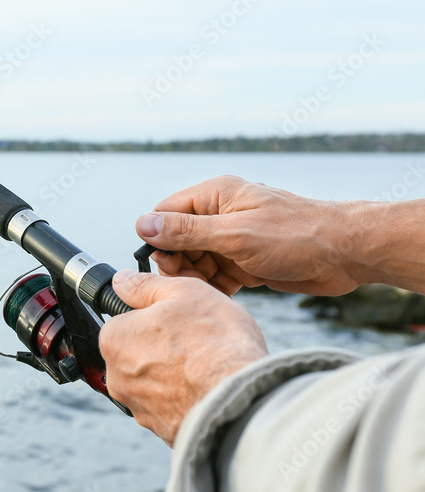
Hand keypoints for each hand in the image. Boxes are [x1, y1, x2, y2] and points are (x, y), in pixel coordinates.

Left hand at [99, 270, 268, 446]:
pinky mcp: (163, 430)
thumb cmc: (214, 343)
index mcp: (115, 340)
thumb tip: (122, 281)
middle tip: (198, 341)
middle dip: (164, 347)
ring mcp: (140, 408)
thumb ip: (146, 286)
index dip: (154, 316)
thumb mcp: (183, 292)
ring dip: (177, 375)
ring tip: (208, 367)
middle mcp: (118, 378)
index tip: (177, 319)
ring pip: (156, 382)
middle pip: (140, 353)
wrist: (241, 400)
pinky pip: (173, 407)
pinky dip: (188, 399)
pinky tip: (210, 390)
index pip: (126, 321)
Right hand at [137, 176, 359, 295]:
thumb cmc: (296, 235)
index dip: (160, 240)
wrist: (346, 254)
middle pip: (177, 240)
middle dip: (179, 264)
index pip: (165, 213)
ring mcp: (233, 237)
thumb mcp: (234, 235)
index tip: (166, 265)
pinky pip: (215, 275)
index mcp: (215, 195)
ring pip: (195, 260)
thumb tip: (143, 225)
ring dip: (197, 279)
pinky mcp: (244, 260)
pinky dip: (214, 287)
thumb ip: (187, 231)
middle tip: (192, 282)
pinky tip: (224, 296)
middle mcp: (220, 213)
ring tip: (211, 291)